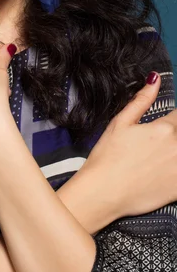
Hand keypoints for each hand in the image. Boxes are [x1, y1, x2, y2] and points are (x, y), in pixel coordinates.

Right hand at [80, 73, 176, 218]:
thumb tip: (155, 79)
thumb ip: (142, 100)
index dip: (173, 120)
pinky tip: (166, 172)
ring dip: (175, 152)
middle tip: (156, 144)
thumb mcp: (120, 123)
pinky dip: (176, 170)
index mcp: (164, 129)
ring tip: (160, 157)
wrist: (102, 193)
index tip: (165, 126)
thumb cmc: (107, 157)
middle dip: (173, 135)